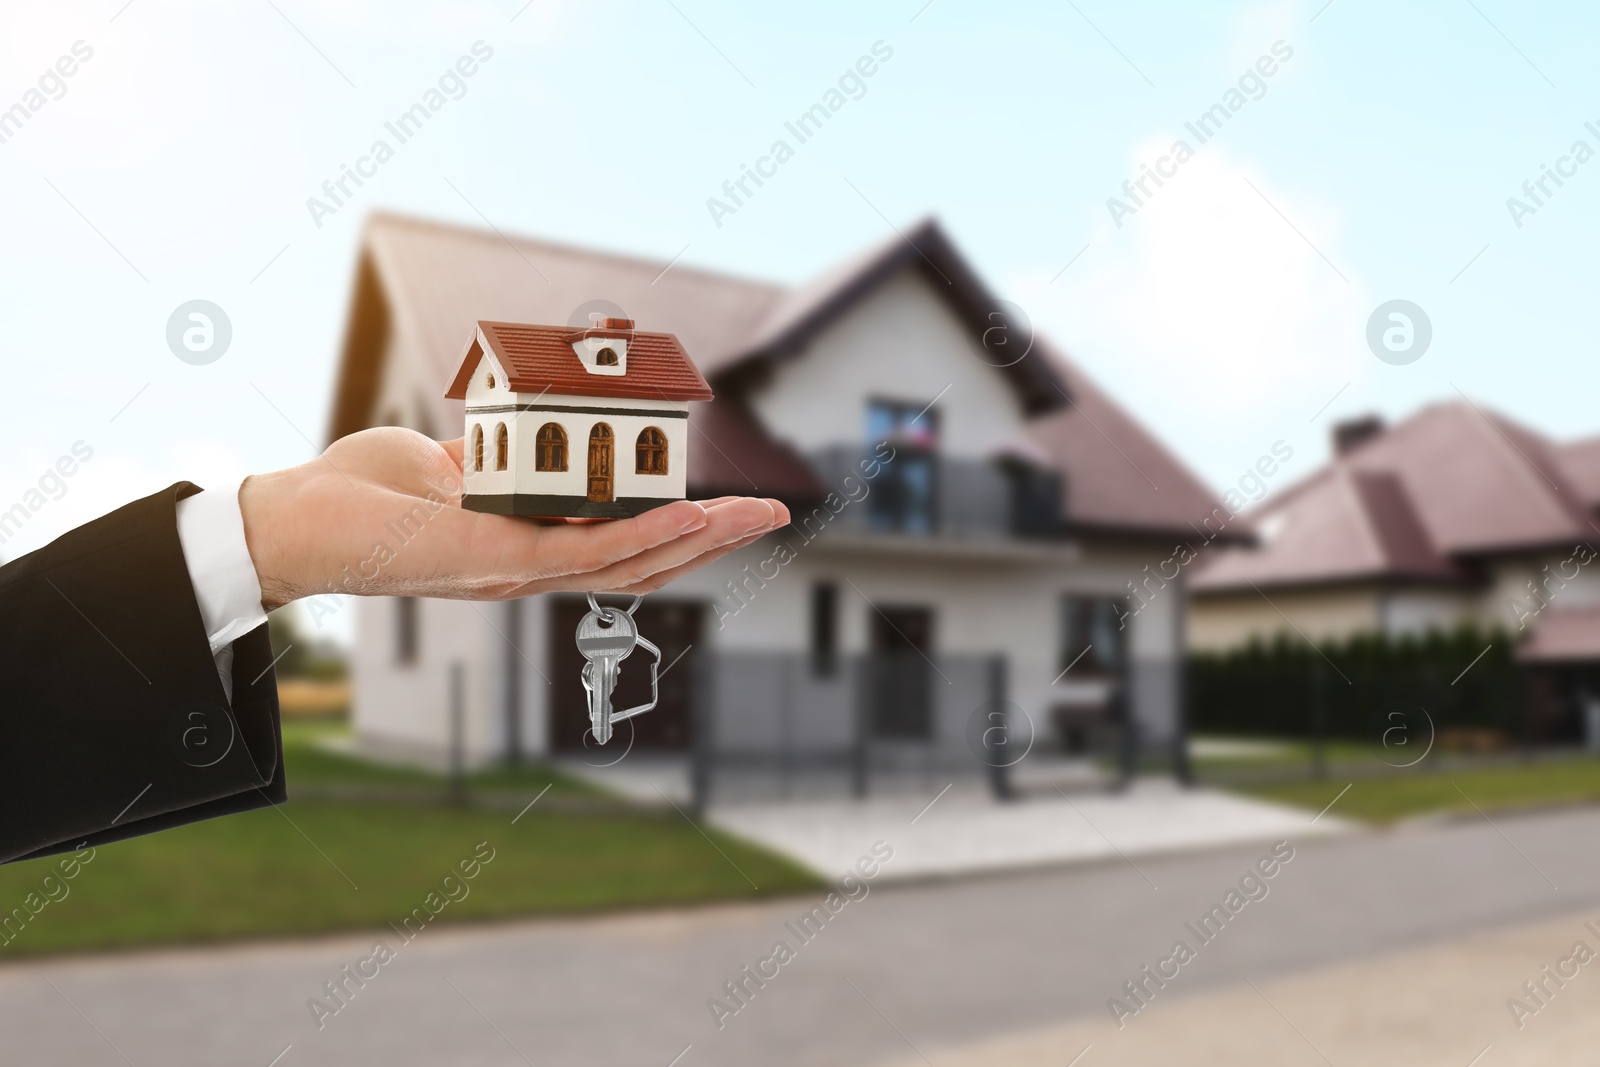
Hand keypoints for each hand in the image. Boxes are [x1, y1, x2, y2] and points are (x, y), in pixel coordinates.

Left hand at [237, 427, 787, 609]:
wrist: (293, 519)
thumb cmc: (360, 494)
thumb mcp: (442, 462)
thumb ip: (492, 456)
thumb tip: (521, 431)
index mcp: (527, 547)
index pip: (621, 546)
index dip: (681, 531)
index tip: (729, 506)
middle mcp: (530, 570)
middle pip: (644, 563)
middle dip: (716, 541)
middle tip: (777, 514)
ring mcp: (516, 572)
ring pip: (628, 564)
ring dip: (697, 540)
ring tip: (752, 517)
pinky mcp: (494, 562)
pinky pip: (582, 552)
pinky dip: (640, 534)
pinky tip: (686, 516)